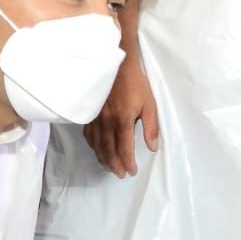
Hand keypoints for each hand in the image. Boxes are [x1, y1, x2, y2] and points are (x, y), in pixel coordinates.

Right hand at [83, 56, 158, 177]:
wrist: (114, 64)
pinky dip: (92, 146)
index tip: (132, 172)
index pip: (124, 149)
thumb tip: (152, 147)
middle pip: (108, 150)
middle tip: (120, 175)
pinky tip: (96, 150)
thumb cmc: (135, 83)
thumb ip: (151, 127)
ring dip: (103, 158)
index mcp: (122, 121)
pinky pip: (88, 134)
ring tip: (109, 167)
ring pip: (96, 144)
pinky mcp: (89, 112)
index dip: (128, 163)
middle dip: (114, 165)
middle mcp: (106, 123)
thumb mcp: (149, 104)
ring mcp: (95, 118)